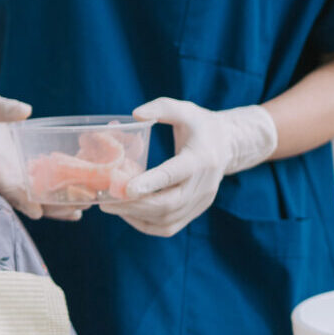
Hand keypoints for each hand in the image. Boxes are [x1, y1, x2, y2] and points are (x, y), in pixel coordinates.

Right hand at [0, 67, 82, 220]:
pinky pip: (42, 184)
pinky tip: (80, 188)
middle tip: (77, 208)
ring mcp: (13, 175)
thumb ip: (5, 109)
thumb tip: (24, 111)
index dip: (21, 200)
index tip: (38, 211)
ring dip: (59, 203)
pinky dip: (58, 188)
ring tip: (84, 207)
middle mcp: (2, 177)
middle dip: (51, 206)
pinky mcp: (22, 170)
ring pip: (37, 196)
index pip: (5, 188)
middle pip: (27, 199)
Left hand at [101, 99, 277, 236]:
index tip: (126, 189)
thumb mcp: (184, 109)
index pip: (174, 174)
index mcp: (200, 158)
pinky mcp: (196, 210)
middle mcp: (203, 185)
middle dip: (134, 205)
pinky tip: (127, 213)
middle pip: (168, 204)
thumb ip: (162, 108)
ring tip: (110, 206)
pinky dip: (145, 224)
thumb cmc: (200, 125)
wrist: (228, 145)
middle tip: (105, 201)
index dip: (151, 183)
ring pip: (167, 219)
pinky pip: (169, 226)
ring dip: (136, 215)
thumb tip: (136, 114)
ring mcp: (201, 201)